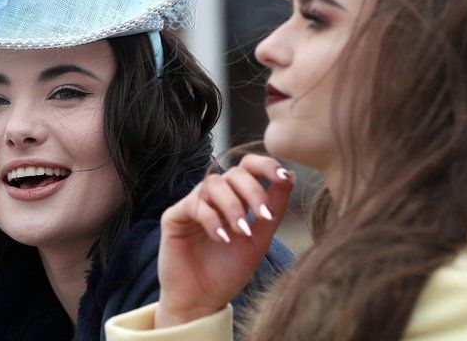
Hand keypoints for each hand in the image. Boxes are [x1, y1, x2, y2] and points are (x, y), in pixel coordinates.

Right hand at [155, 154, 293, 327]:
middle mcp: (214, 197)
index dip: (266, 165)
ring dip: (232, 205)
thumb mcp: (259, 240)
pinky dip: (211, 219)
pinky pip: (194, 204)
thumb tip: (291, 176)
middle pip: (233, 173)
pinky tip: (221, 238)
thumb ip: (273, 209)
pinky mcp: (174, 216)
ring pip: (213, 184)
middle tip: (263, 215)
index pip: (248, 168)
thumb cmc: (229, 271)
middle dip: (252, 191)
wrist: (202, 301)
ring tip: (240, 232)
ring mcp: (193, 204)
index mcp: (235, 198)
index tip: (283, 176)